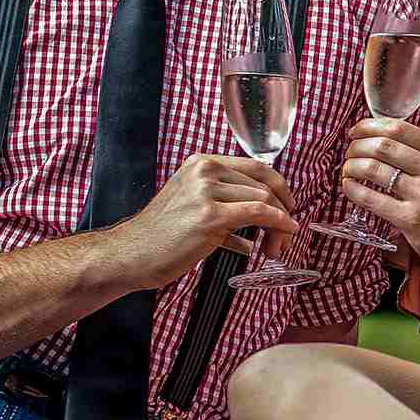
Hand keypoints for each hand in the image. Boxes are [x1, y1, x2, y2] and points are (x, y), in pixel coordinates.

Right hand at [104, 152, 303, 289]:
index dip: (279, 187)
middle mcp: (204, 170)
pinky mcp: (210, 216)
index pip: (256, 167)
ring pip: (265, 199)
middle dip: (283, 210)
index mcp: (201, 163)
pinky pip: (259, 213)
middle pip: (264, 183)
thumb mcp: (193, 205)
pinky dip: (279, 223)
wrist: (131, 255)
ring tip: (278, 247)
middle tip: (286, 234)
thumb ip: (225, 202)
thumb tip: (263, 217)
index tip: (288, 206)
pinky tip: (285, 234)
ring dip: (280, 225)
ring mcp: (206, 191)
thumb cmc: (161, 237)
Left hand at [338, 117, 419, 281]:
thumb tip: (383, 139)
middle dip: (357, 145)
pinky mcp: (411, 220)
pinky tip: (348, 187)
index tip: (356, 132)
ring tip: (347, 169)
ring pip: (374, 169)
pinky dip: (353, 190)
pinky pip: (372, 199)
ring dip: (352, 166)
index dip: (370, 126)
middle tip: (349, 152)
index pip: (399, 128)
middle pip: (383, 145)